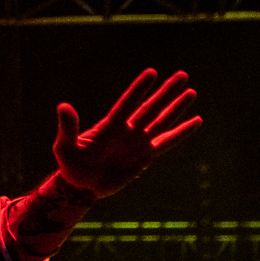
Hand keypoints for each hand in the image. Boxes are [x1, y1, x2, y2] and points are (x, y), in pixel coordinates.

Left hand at [54, 69, 201, 198]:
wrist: (80, 187)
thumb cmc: (70, 166)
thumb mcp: (65, 146)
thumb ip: (68, 127)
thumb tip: (63, 106)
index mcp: (110, 126)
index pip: (128, 103)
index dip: (139, 89)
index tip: (152, 73)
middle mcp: (127, 131)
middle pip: (150, 108)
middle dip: (166, 92)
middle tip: (183, 75)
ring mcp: (138, 143)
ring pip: (161, 122)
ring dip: (176, 108)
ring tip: (191, 92)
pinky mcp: (145, 157)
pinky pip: (167, 142)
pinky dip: (181, 132)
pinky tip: (196, 121)